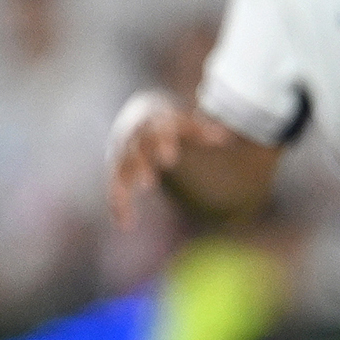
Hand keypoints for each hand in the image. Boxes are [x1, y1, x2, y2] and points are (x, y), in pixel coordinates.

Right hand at [106, 90, 232, 228]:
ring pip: (119, 172)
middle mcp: (132, 140)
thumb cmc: (168, 122)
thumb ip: (202, 130)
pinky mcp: (116, 171)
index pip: (155, 133)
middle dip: (140, 165)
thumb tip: (225, 138)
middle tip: (149, 182)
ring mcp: (121, 155)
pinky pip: (114, 189)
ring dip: (124, 189)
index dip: (161, 144)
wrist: (137, 114)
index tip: (169, 158)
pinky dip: (118, 206)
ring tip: (131, 211)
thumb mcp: (184, 122)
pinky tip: (125, 224)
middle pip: (133, 152)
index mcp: (150, 125)